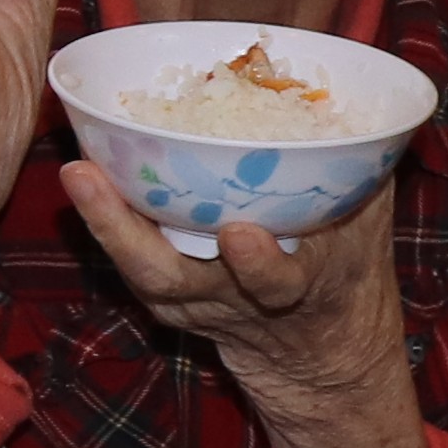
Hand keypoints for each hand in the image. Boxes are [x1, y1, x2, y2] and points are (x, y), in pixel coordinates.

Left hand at [60, 163, 432, 447]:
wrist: (319, 350)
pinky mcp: (168, 296)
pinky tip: (87, 173)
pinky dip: (108, 222)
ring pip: (139, 271)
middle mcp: (233, 301)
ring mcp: (192, 302)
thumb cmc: (347, 267)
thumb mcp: (370, 225)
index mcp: (299, 287)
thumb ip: (363, 170)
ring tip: (77, 171)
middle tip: (85, 177)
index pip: (276, 285)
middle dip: (124, 232)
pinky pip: (132, 261)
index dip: (257, 265)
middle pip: (170, 279)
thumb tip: (350, 97)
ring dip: (102, 223)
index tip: (240, 235)